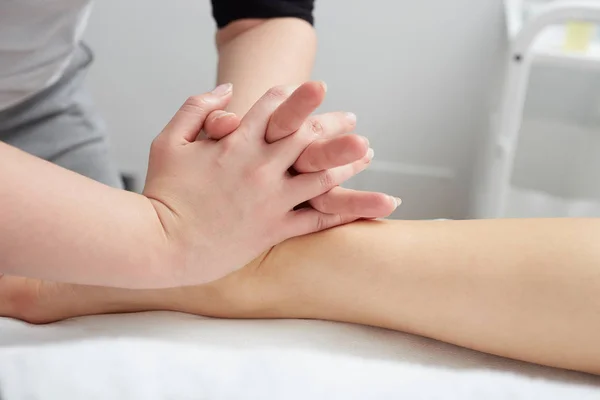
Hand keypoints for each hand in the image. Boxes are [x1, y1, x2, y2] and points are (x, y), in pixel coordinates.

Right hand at [143, 83, 373, 284]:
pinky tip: (359, 205)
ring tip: (367, 153)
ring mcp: (272, 200)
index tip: (312, 90)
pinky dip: (344, 210)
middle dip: (333, 122)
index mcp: (236, 142)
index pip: (274, 108)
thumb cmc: (161, 192)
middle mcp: (261, 167)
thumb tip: (226, 89)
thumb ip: (197, 108)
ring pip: (323, 175)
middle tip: (352, 118)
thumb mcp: (168, 140)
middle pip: (309, 136)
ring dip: (348, 161)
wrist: (161, 244)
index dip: (294, 96)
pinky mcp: (275, 229)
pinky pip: (317, 218)